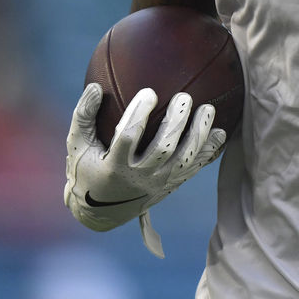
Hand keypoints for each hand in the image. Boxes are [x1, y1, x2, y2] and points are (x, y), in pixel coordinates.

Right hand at [63, 83, 225, 256]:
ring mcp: (157, 183)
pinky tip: (220, 132)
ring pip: (184, 159)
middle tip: (184, 97)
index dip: (139, 115)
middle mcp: (138, 177)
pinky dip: (208, 152)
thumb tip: (95, 87)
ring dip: (199, 134)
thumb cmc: (86, 169)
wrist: (101, 212)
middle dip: (176, 122)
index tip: (149, 92)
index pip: (129, 137)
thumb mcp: (77, 145)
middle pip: (163, 148)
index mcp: (114, 166)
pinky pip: (193, 169)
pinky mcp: (170, 186)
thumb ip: (83, 116)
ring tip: (208, 108)